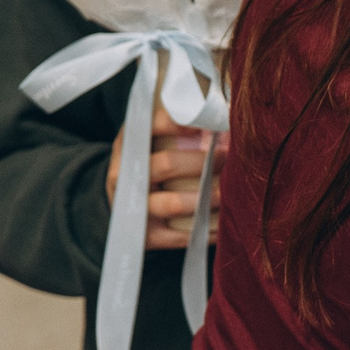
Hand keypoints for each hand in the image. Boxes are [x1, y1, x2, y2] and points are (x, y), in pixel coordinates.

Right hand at [103, 103, 219, 248]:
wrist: (119, 205)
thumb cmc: (149, 165)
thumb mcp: (151, 140)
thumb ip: (180, 128)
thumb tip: (228, 114)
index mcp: (131, 144)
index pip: (153, 126)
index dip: (182, 123)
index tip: (212, 123)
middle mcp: (127, 174)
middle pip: (167, 164)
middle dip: (204, 162)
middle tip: (230, 159)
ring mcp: (133, 206)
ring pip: (174, 202)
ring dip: (208, 198)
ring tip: (230, 193)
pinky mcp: (146, 234)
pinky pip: (180, 235)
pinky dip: (207, 231)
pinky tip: (226, 225)